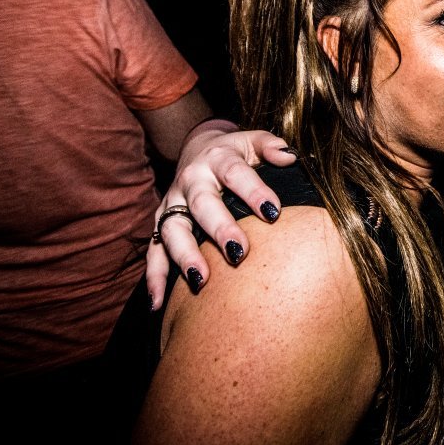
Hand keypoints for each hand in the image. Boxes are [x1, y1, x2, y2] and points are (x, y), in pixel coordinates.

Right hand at [146, 120, 295, 307]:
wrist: (198, 149)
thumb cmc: (236, 153)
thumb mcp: (252, 141)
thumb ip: (271, 146)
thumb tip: (290, 156)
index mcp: (218, 158)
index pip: (235, 173)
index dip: (253, 191)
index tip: (273, 212)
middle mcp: (191, 180)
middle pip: (202, 204)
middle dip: (219, 228)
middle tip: (239, 252)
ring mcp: (173, 203)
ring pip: (173, 229)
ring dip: (184, 255)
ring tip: (201, 280)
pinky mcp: (161, 223)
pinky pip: (153, 251)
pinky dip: (154, 277)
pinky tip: (158, 303)